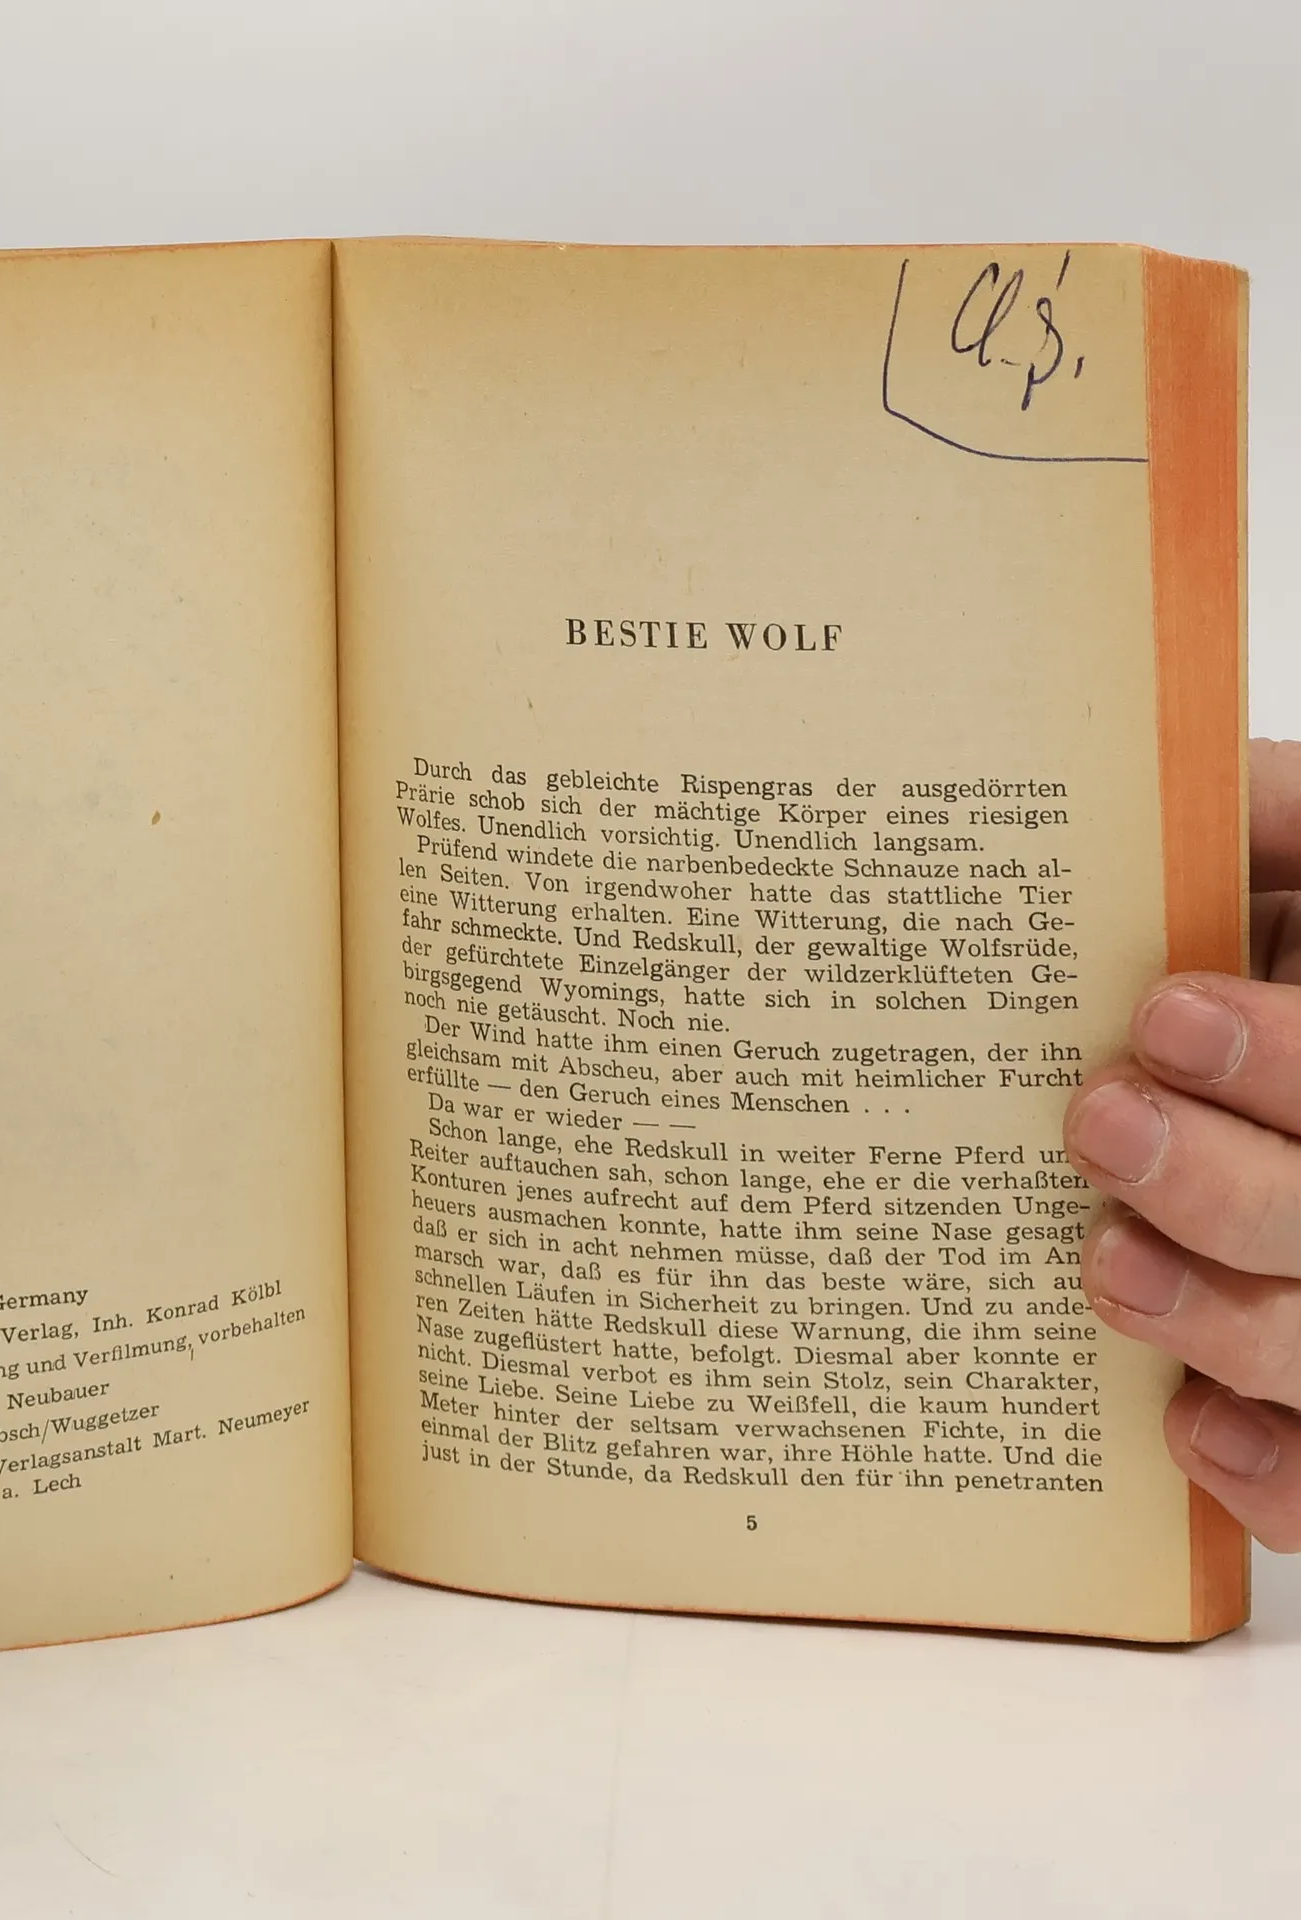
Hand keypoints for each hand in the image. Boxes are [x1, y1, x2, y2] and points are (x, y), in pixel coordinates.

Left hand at [1065, 739, 1300, 1548]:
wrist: (1245, 1060)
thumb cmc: (1281, 946)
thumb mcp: (1295, 860)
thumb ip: (1273, 817)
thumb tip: (1193, 773)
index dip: (1288, 1057)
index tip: (1161, 1012)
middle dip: (1225, 1185)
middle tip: (1098, 1122)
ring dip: (1220, 1319)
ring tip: (1101, 1262)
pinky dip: (1268, 1471)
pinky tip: (1182, 1426)